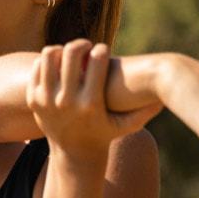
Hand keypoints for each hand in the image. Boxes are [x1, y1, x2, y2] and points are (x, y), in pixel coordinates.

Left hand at [26, 40, 163, 175]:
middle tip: (86, 47)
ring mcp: (46, 100)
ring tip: (71, 55)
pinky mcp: (34, 99)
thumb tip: (164, 96)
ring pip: (49, 55)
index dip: (101, 49)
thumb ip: (145, 111)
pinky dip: (48, 62)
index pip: (96, 60)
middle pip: (70, 52)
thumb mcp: (126, 125)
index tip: (103, 50)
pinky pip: (37, 67)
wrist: (72, 154)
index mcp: (90, 103)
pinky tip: (59, 66)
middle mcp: (66, 101)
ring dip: (61, 50)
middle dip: (81, 44)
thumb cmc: (104, 133)